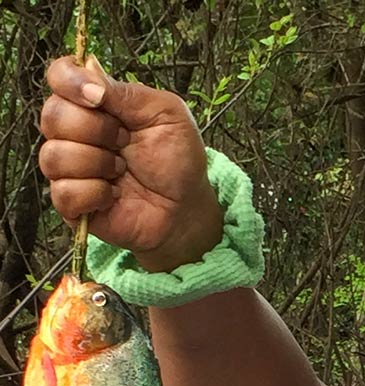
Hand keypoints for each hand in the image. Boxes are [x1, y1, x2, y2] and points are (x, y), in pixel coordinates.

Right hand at [40, 56, 222, 271]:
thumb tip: (88, 70)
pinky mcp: (71, 203)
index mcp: (94, 103)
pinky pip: (63, 193)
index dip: (70, 82)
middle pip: (52, 116)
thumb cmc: (178, 159)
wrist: (186, 208)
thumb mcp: (164, 113)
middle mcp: (74, 132)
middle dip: (96, 130)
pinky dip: (94, 194)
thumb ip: (126, 92)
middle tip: (125, 142)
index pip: (58, 77)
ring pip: (54, 156)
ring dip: (96, 163)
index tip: (98, 98)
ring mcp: (69, 168)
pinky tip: (114, 195)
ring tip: (122, 170)